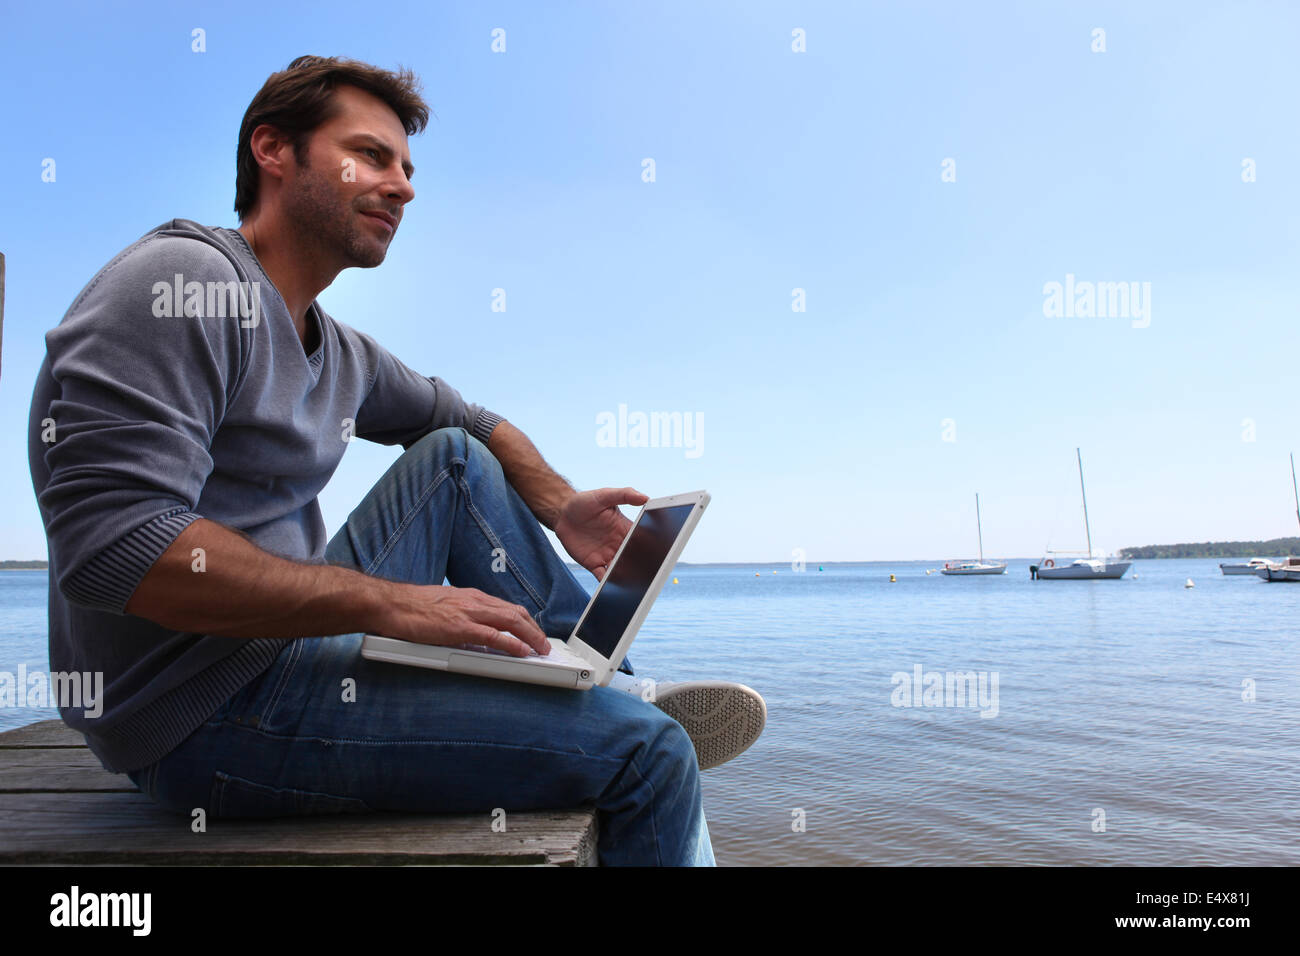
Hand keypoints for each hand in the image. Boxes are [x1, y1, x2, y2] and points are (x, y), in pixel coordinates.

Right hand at [378, 583, 551, 657]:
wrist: (392, 604)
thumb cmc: (412, 608)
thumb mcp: (445, 607)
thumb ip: (462, 617)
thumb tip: (475, 632)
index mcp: (472, 597)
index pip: (508, 607)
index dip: (526, 621)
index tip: (535, 632)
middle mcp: (474, 601)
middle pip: (515, 613)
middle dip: (534, 629)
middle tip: (544, 644)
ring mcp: (468, 613)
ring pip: (510, 621)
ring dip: (530, 636)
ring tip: (540, 649)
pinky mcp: (459, 628)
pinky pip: (492, 635)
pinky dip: (511, 643)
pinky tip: (521, 651)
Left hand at [555, 487, 648, 580]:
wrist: (562, 513)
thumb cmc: (584, 501)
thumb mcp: (604, 495)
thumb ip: (624, 495)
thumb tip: (645, 498)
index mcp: (626, 529)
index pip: (643, 541)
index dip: (651, 548)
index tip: (660, 554)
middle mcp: (619, 544)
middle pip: (634, 559)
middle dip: (642, 567)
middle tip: (649, 575)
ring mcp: (607, 555)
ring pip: (621, 570)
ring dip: (627, 577)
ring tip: (634, 586)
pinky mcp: (593, 564)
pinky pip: (603, 576)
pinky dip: (607, 583)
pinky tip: (609, 587)